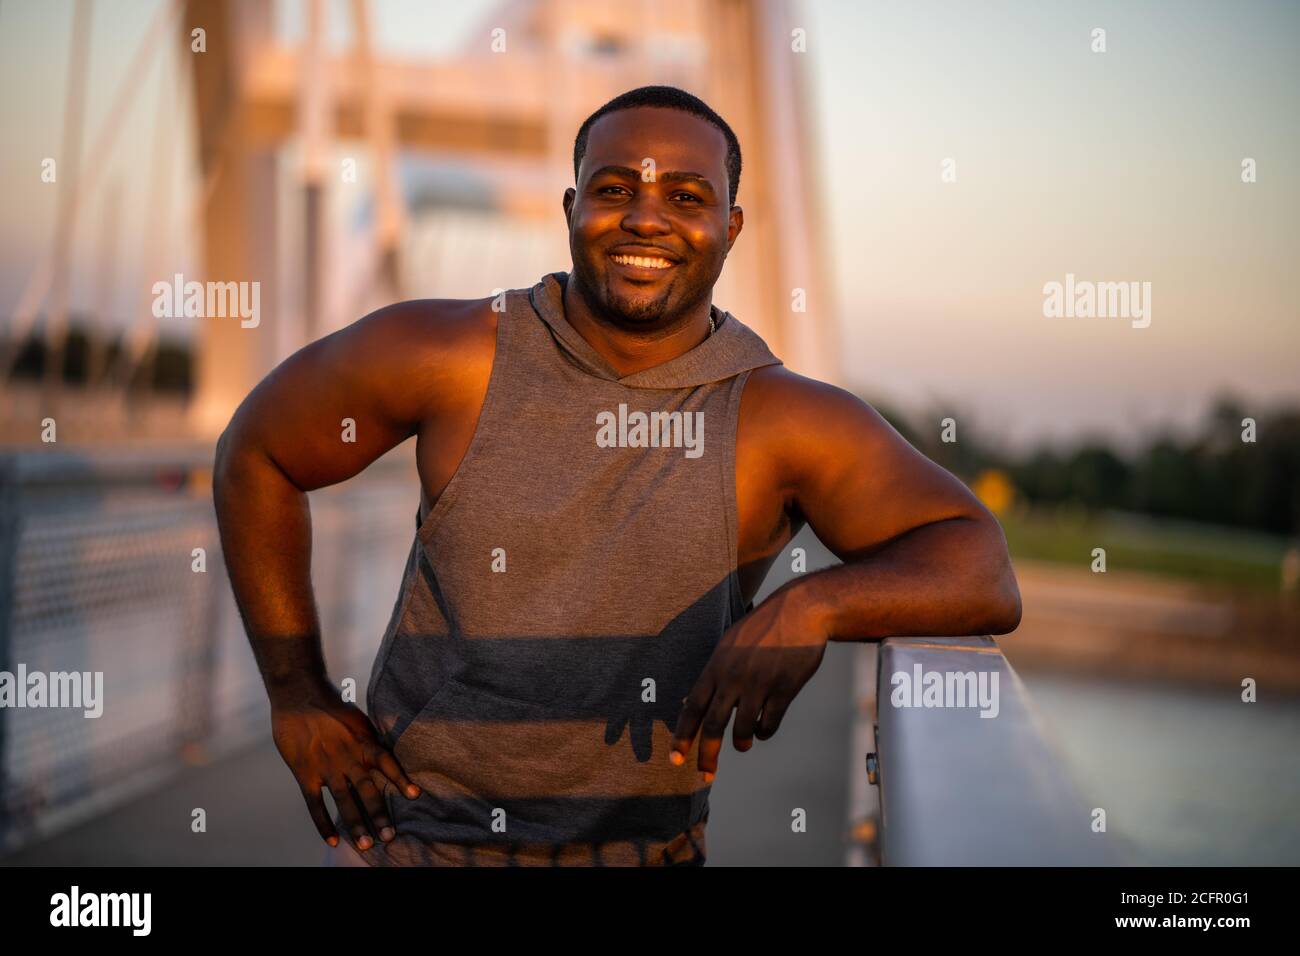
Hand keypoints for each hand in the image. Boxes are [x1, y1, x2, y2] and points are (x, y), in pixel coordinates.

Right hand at [270, 676, 420, 851]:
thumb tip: (384, 754)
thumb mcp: (358, 719)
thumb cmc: (331, 705)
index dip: (400, 779)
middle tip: (390, 837)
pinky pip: (315, 804)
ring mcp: (327, 767)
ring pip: (344, 801)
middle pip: (368, 790)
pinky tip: (332, 840)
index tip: (415, 795)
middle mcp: (348, 757)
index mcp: (363, 742)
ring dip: (356, 824)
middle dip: (380, 814)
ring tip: (367, 845)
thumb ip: (368, 740)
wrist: (299, 694)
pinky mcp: (306, 774)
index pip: (387, 762)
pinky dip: (323, 824)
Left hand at [669, 585, 828, 780]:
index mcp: (717, 665)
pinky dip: (764, 732)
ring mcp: (759, 684)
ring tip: (742, 745)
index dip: (682, 735)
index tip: (675, 759)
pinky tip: (763, 729)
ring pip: (743, 729)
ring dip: (741, 743)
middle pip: (714, 725)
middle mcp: (734, 676)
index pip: (693, 706)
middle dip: (707, 754)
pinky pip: (769, 723)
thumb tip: (697, 702)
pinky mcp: (784, 689)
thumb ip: (715, 672)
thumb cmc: (764, 627)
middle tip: (705, 774)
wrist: (801, 611)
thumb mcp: (731, 643)